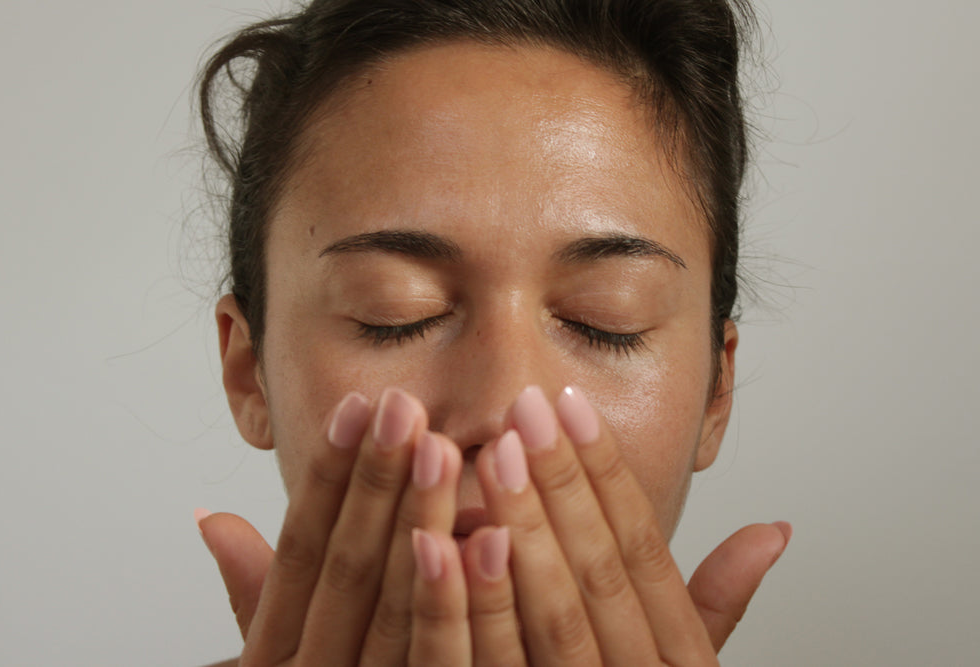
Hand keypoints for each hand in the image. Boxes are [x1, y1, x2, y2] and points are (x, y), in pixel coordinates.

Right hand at [197, 388, 465, 665]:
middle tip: (401, 405)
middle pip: (345, 565)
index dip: (325, 475)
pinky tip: (488, 540)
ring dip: (419, 519)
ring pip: (395, 604)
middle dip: (374, 480)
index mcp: (277, 651)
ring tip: (439, 448)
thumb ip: (255, 589)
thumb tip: (210, 514)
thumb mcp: (277, 656)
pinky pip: (440, 657)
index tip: (354, 406)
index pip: (299, 549)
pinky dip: (459, 600)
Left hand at [410, 385, 790, 664]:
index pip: (640, 555)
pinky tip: (435, 544)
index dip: (605, 476)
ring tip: (480, 457)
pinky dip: (456, 610)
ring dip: (512, 534)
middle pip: (593, 577)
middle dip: (557, 488)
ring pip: (542, 622)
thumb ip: (716, 604)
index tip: (571, 406)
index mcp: (672, 661)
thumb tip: (773, 529)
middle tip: (522, 411)